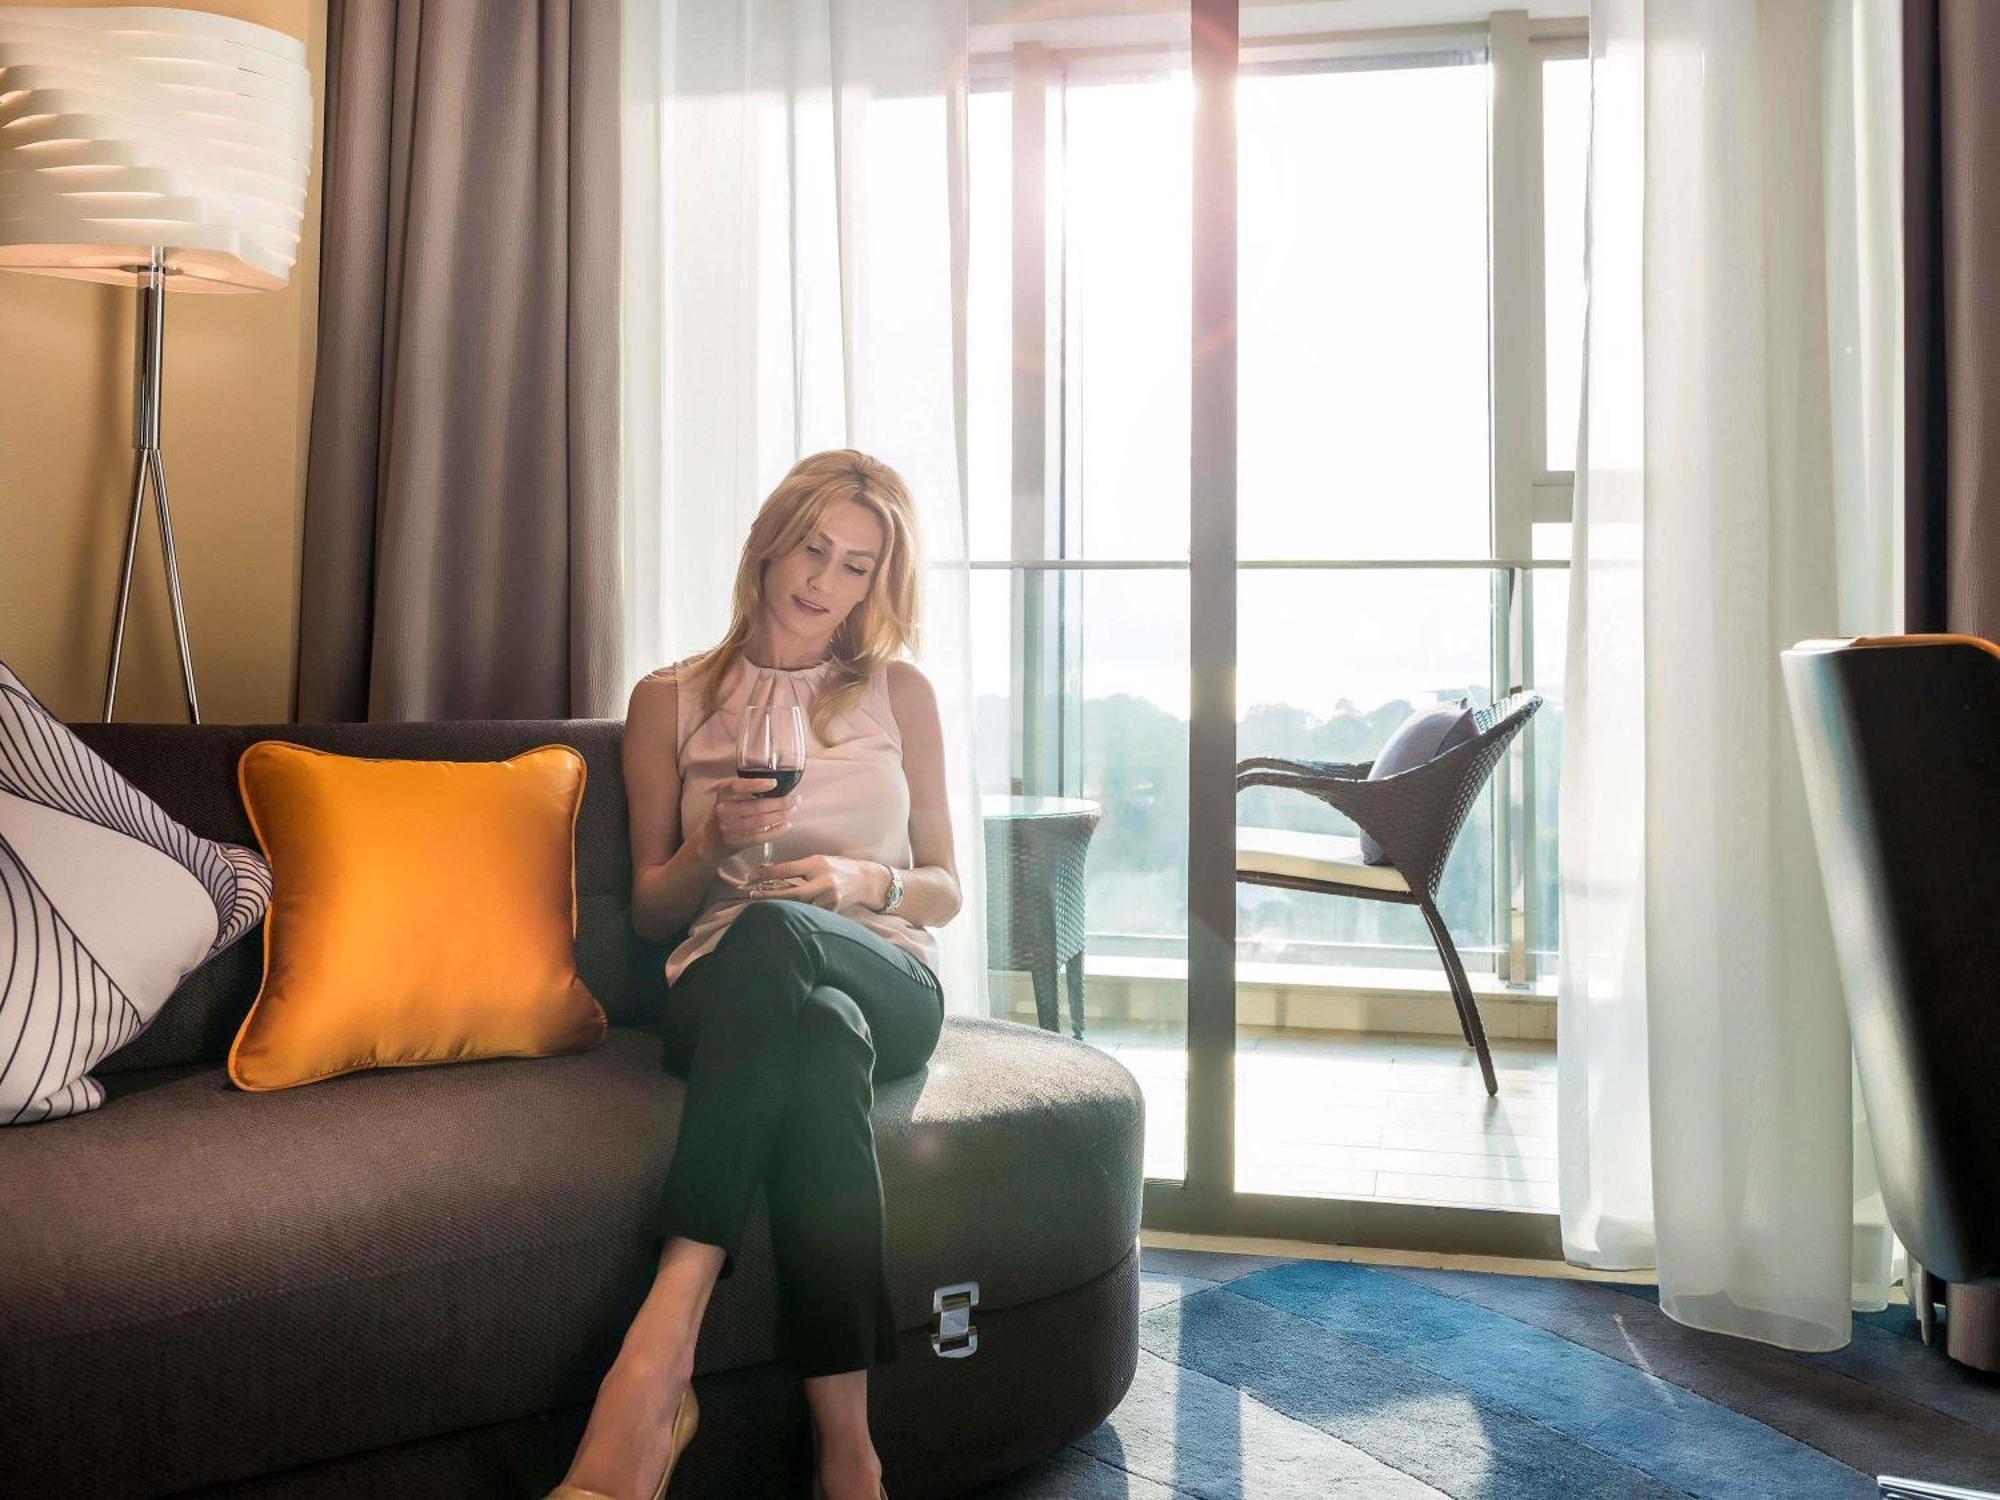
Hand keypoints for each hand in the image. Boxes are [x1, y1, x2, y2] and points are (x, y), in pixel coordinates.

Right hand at [698, 777, 801, 859]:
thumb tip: (779, 785)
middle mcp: (724, 809)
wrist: (709, 839)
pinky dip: (775, 831)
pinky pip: (760, 837)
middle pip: (757, 806)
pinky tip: (786, 826)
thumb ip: (747, 789)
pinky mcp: (736, 841)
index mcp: (723, 793)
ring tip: (792, 811)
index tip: (774, 783)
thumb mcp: (730, 796)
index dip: (756, 784)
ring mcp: (729, 827)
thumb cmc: (726, 812)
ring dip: (780, 816)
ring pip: (760, 821)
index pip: (737, 786)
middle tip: (795, 800)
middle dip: (780, 803)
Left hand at [742, 855, 886, 911]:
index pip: (788, 869)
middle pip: (792, 893)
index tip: (750, 876)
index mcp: (818, 864)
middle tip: (751, 896)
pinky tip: (783, 915)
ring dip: (780, 908)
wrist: (866, 881)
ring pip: (800, 907)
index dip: (767, 873)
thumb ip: (796, 867)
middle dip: (770, 896)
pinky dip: (796, 914)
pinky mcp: (832, 913)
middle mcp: (824, 882)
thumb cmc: (837, 868)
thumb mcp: (817, 861)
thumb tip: (766, 872)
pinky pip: (809, 914)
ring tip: (761, 908)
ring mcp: (829, 900)